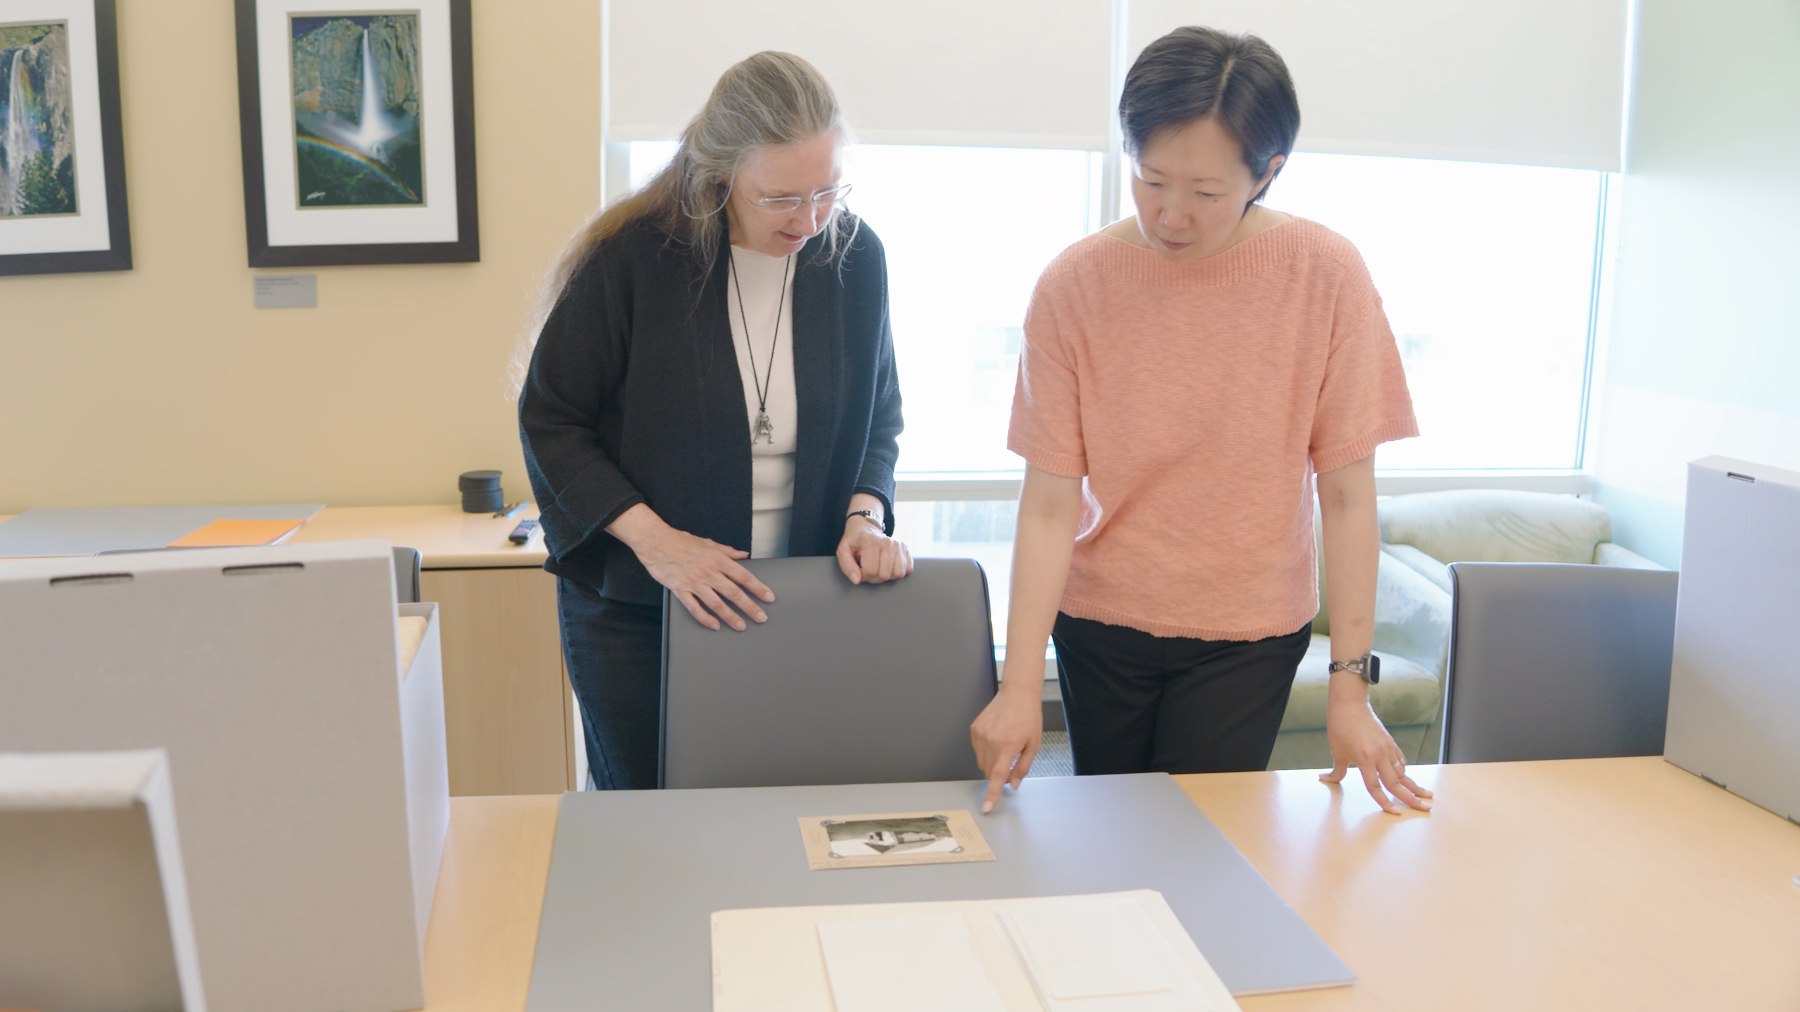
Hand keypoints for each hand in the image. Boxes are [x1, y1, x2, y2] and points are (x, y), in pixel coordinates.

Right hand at [634, 525, 774, 631]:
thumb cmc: (681, 541)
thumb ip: (727, 551)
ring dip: (730, 616)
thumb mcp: (708, 543)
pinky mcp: (680, 589)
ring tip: (741, 626)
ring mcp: (694, 582)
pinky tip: (714, 625)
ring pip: (716, 603)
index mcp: (718, 559)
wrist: (655, 541)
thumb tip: (743, 555)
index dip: (758, 588)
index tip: (768, 597)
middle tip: (761, 618)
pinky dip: (705, 618)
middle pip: (733, 593)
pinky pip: (694, 608)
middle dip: (749, 607)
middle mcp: (708, 572)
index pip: (743, 577)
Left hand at [835, 515, 912, 584]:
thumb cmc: (854, 541)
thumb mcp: (843, 551)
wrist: (865, 527)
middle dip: (875, 577)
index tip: (860, 568)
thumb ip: (847, 566)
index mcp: (870, 541)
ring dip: (887, 575)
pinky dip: (897, 570)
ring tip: (879, 566)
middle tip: (869, 567)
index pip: (870, 571)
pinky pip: (907, 569)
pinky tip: (889, 564)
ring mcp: (898, 545)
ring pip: (898, 574)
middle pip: (884, 575)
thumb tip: (857, 580)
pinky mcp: (905, 549)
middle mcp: (887, 542)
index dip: (863, 575)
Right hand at [970, 687, 1040, 812]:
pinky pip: (977, 750)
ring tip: (1004, 745)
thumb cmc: (1028, 718)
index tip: (986, 807)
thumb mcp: (1033, 744)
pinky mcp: (974, 729)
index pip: (997, 776)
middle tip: (1010, 761)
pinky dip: (985, 751)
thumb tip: (1013, 785)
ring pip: (981, 762)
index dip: (991, 794)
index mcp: (1008, 746)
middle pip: (988, 772)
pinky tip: (996, 739)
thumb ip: (1022, 767)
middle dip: (998, 774)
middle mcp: (991, 741)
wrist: (1017, 694)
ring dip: (991, 763)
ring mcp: (980, 734)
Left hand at [1320, 697, 1433, 813]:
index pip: (1376, 787)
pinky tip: (1409, 780)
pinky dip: (1404, 772)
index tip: (1396, 813)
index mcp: (1364, 759)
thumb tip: (1326, 779)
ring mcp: (1387, 749)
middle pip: (1397, 783)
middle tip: (1425, 809)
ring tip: (1426, 796)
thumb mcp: (1337, 752)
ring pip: (1402, 772)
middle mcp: (1379, 755)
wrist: (1349, 706)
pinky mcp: (1390, 743)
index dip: (1385, 802)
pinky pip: (1400, 761)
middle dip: (1411, 798)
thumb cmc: (1340, 728)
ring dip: (1414, 785)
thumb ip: (1336, 771)